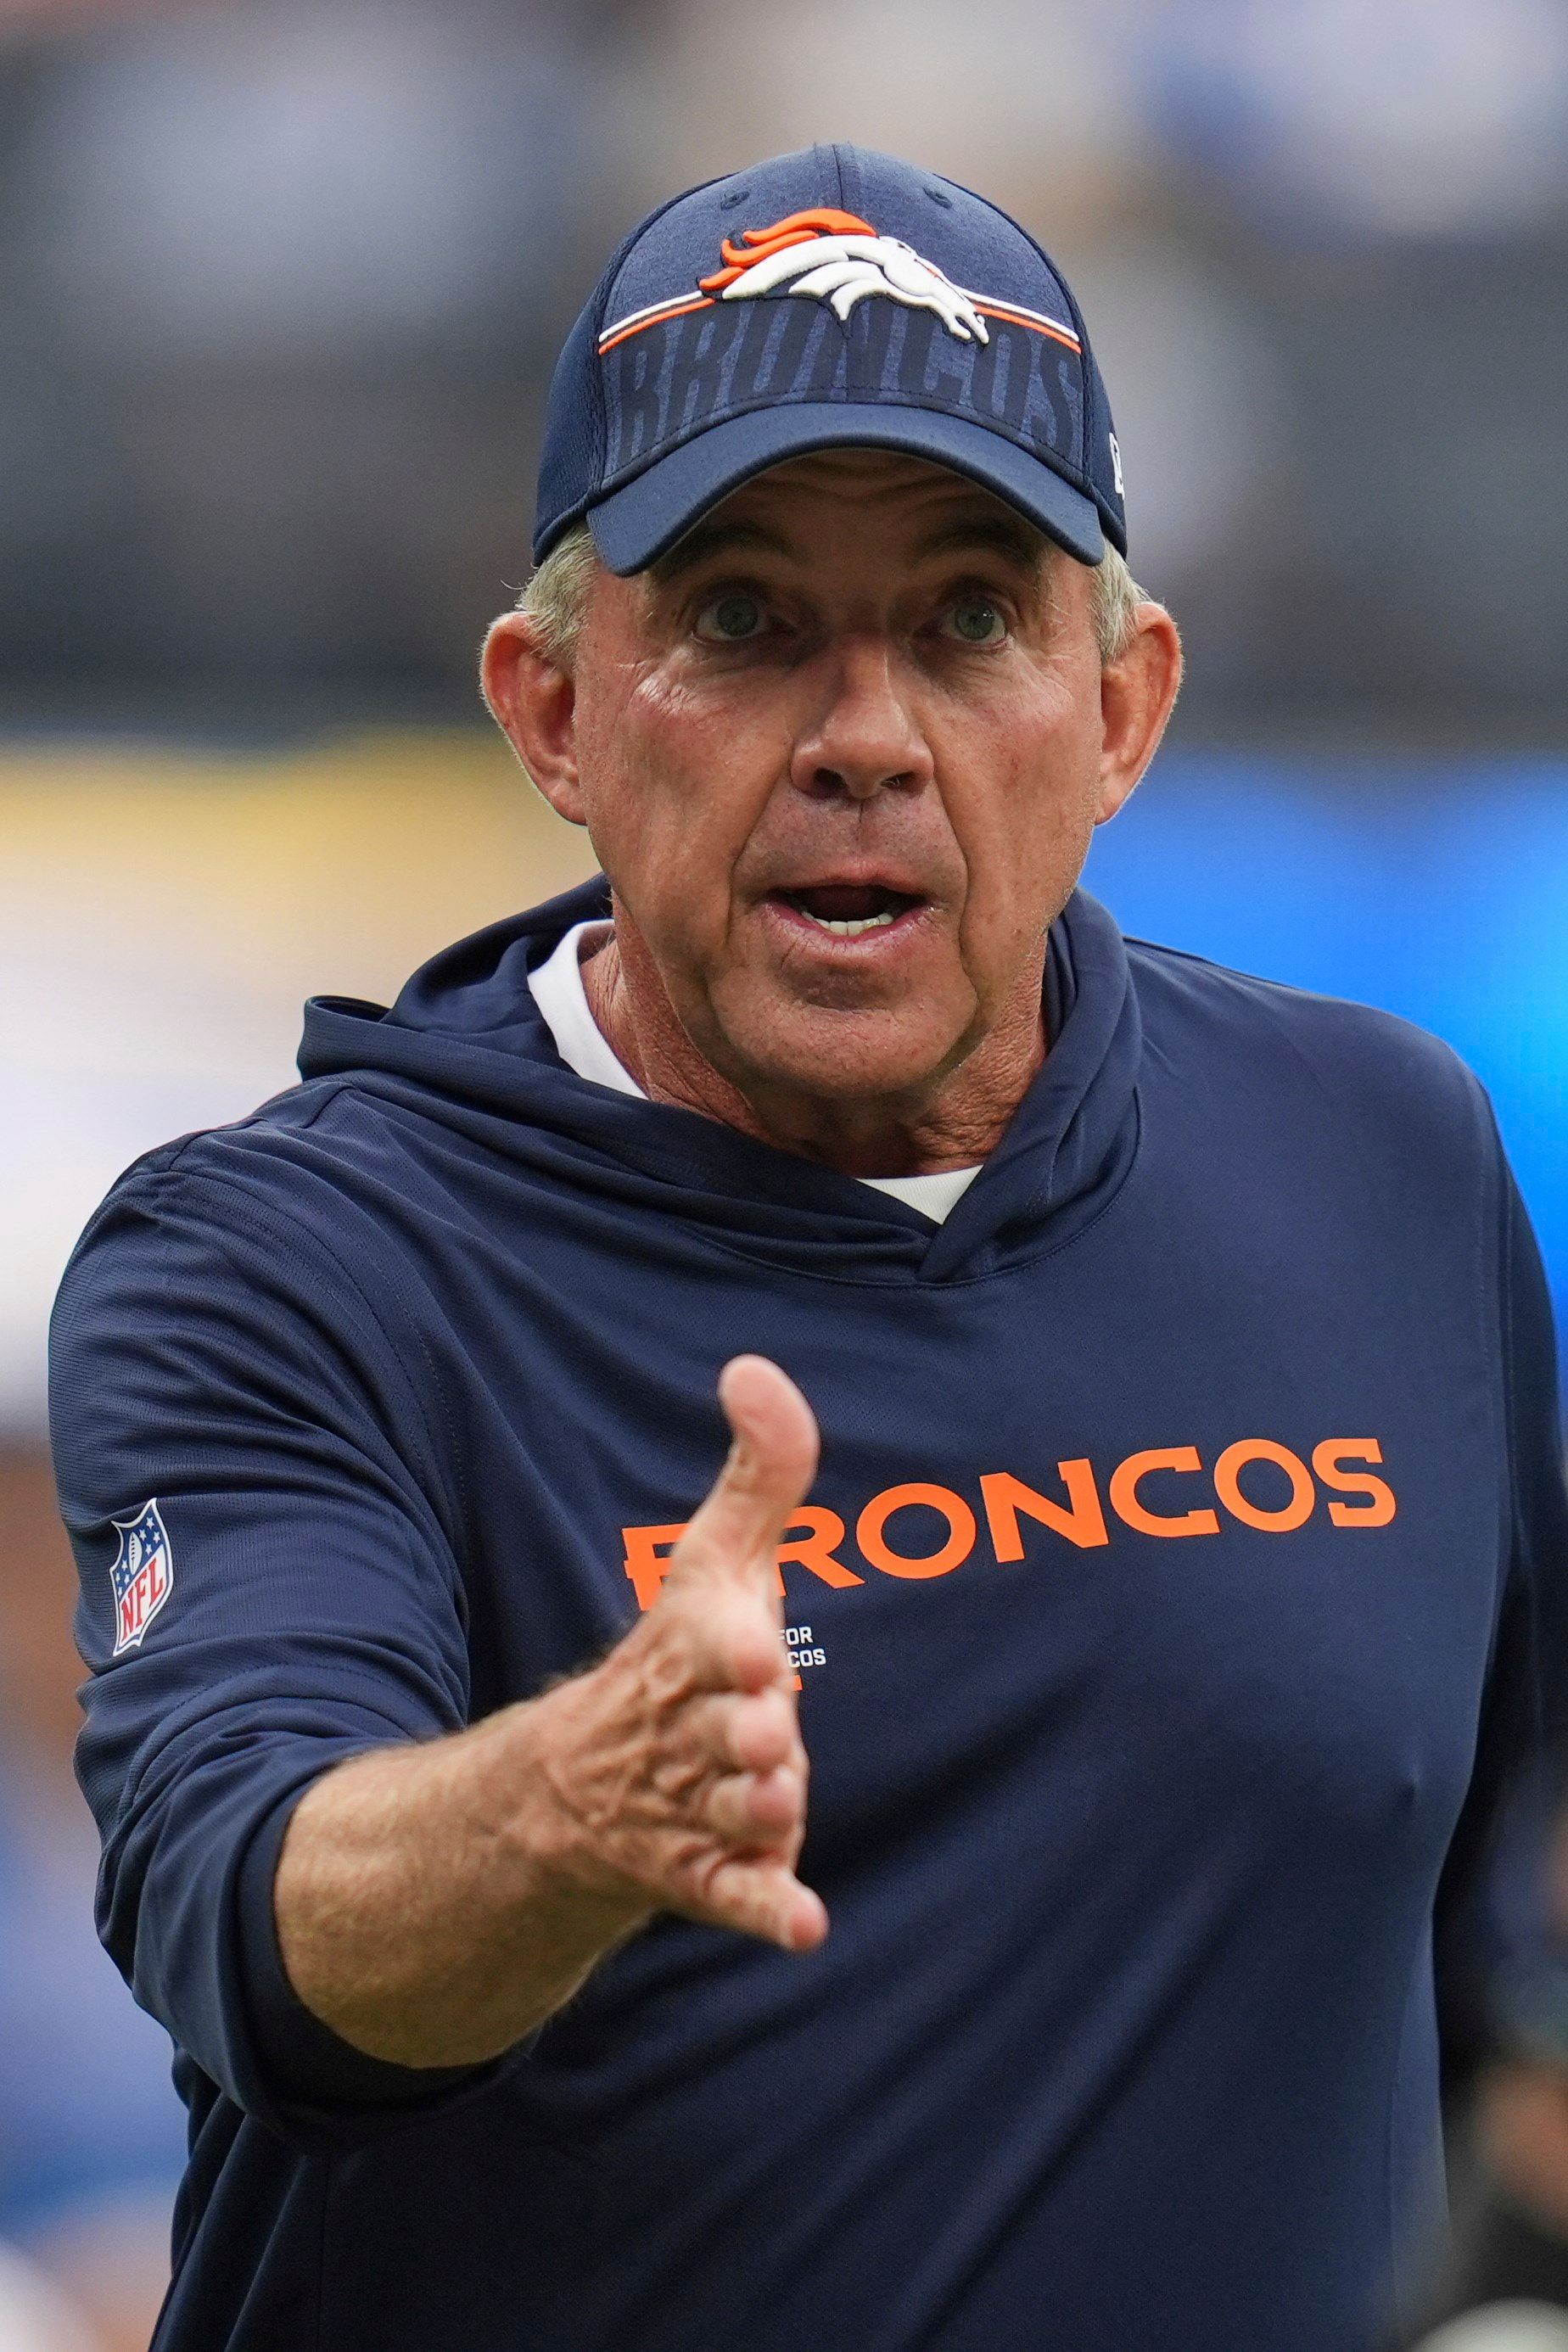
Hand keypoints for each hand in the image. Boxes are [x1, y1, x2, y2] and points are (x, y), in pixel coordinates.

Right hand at [523, 1355, 829, 1953]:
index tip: (762, 1653)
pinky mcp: (706, 1874)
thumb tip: (755, 1366)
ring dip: (763, 1810)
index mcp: (692, 1650)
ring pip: (743, 1811)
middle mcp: (693, 1731)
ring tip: (770, 1799)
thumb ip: (761, 1470)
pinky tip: (804, 1925)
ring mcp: (697, 1807)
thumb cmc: (683, 1651)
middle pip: (735, 1737)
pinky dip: (765, 1910)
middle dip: (752, 1737)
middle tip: (765, 1734)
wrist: (588, 1783)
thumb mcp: (716, 1557)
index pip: (714, 1648)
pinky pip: (736, 1898)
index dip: (737, 1654)